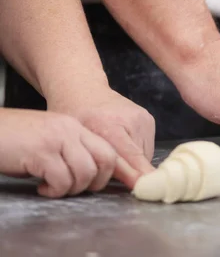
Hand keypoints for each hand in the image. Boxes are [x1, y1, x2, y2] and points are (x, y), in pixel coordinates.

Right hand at [0, 109, 120, 197]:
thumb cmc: (13, 139)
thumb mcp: (50, 139)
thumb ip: (70, 151)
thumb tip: (91, 176)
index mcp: (75, 126)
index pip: (109, 149)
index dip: (107, 172)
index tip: (94, 185)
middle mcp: (70, 129)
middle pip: (106, 160)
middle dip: (96, 182)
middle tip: (76, 189)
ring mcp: (57, 139)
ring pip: (86, 172)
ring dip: (72, 189)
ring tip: (54, 188)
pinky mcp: (41, 153)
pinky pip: (62, 180)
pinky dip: (54, 191)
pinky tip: (42, 188)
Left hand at [47, 88, 155, 186]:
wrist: (84, 89)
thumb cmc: (75, 115)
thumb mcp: (79, 140)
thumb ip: (100, 162)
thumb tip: (127, 184)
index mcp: (110, 124)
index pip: (131, 157)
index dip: (139, 176)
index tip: (147, 189)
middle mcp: (133, 119)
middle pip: (139, 159)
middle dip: (130, 172)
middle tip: (111, 173)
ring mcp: (143, 118)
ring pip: (145, 155)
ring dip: (133, 163)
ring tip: (114, 155)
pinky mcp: (149, 119)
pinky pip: (146, 146)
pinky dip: (136, 153)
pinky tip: (121, 147)